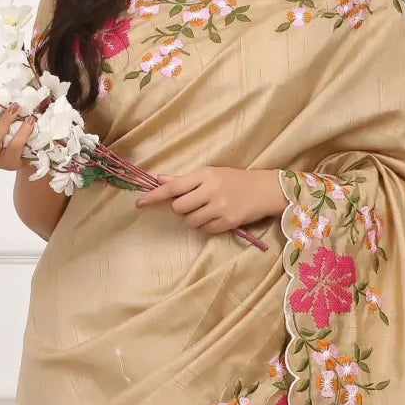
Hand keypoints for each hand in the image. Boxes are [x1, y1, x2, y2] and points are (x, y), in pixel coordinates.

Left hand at [134, 167, 285, 233]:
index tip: (140, 203)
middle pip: (178, 208)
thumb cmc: (234, 180)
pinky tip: (216, 217)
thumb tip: (159, 180)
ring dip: (192, 219)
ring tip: (206, 211)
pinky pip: (205, 230)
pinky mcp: (228, 223)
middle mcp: (211, 191)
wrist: (264, 190)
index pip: (173, 188)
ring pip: (190, 221)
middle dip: (180, 209)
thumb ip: (184, 180)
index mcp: (204, 175)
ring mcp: (220, 208)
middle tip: (192, 204)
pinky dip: (206, 226)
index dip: (154, 197)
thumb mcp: (210, 174)